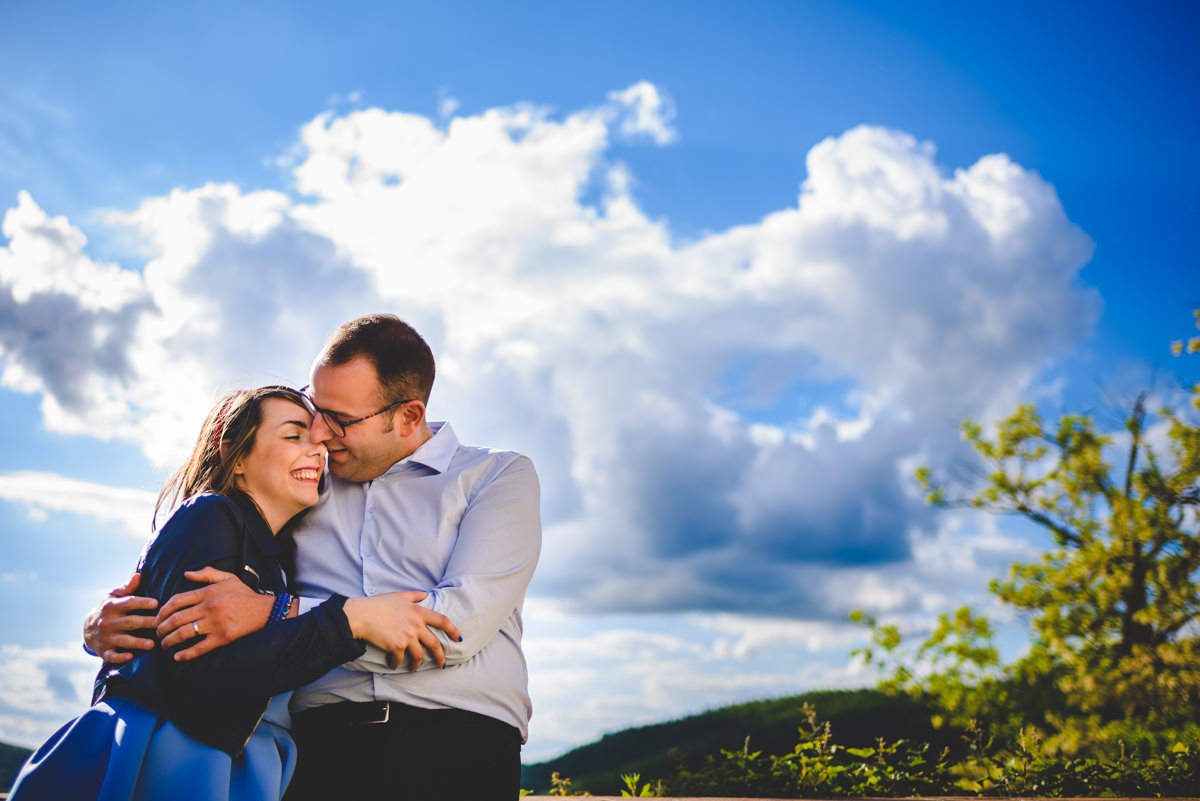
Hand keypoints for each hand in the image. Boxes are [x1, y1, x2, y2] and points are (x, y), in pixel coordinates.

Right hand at [83, 573, 158, 662]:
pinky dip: (120, 657)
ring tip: (152, 644)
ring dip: (137, 642)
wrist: (87, 629)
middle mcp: (108, 622)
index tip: (156, 603)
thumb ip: (127, 588)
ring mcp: (106, 637)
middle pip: (129, 622)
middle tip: (161, 624)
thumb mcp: (113, 597)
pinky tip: (130, 657)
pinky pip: (112, 655)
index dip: (142, 603)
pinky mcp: (104, 651)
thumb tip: (138, 575)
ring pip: (123, 640)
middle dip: (145, 623)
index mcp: (112, 607)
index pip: (128, 603)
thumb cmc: (108, 610)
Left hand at [154, 567, 271, 661]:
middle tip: (157, 633)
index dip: (162, 611)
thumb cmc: (245, 594)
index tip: (157, 617)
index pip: (176, 601)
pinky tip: (178, 657)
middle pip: (176, 619)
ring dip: (169, 641)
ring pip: (184, 633)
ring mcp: (216, 623)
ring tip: (164, 644)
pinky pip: (199, 647)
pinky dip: (185, 654)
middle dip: (162, 628)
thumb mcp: (228, 578)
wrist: (266, 610)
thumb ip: (207, 574)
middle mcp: (209, 607)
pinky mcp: (223, 637)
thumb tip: (186, 574)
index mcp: (208, 592)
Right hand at [344, 591, 461, 671]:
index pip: (442, 621)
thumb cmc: (377, 604)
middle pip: (435, 644)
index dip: (452, 630)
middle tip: (442, 664)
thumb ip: (413, 595)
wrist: (360, 615)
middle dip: (440, 656)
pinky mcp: (396, 646)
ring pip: (420, 656)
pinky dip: (396, 664)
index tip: (458, 638)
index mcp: (418, 612)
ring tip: (413, 669)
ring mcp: (407, 636)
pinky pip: (400, 659)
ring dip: (417, 665)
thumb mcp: (398, 596)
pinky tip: (393, 665)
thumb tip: (425, 595)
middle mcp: (416, 625)